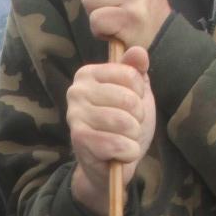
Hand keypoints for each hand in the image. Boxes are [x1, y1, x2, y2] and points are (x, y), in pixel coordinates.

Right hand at [67, 47, 155, 215]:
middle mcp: (76, 91)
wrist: (111, 164)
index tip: (131, 106)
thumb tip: (138, 52)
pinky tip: (120, 154)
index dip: (140, 95)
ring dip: (133, 137)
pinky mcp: (79, 139)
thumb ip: (136, 71)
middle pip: (129, 99)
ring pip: (125, 123)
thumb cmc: (123, 126)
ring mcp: (75, 115)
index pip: (131, 75)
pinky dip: (128, 153)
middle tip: (128, 127)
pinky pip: (118, 144)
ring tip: (124, 140)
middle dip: (137, 119)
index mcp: (88, 74)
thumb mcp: (135, 95)